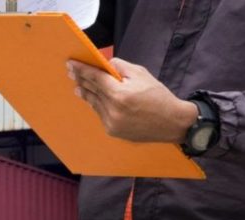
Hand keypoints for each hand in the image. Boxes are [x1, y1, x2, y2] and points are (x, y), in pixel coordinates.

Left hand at [67, 58, 196, 143]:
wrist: (173, 122)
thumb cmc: (158, 96)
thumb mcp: (141, 74)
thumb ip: (120, 67)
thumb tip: (104, 64)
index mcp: (120, 94)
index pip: (95, 77)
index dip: (82, 69)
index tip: (71, 64)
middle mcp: (113, 109)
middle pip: (91, 90)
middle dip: (81, 79)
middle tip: (71, 72)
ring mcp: (111, 122)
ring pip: (93, 103)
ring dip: (86, 93)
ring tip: (78, 85)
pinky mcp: (112, 131)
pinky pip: (100, 114)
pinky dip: (96, 105)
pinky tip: (92, 98)